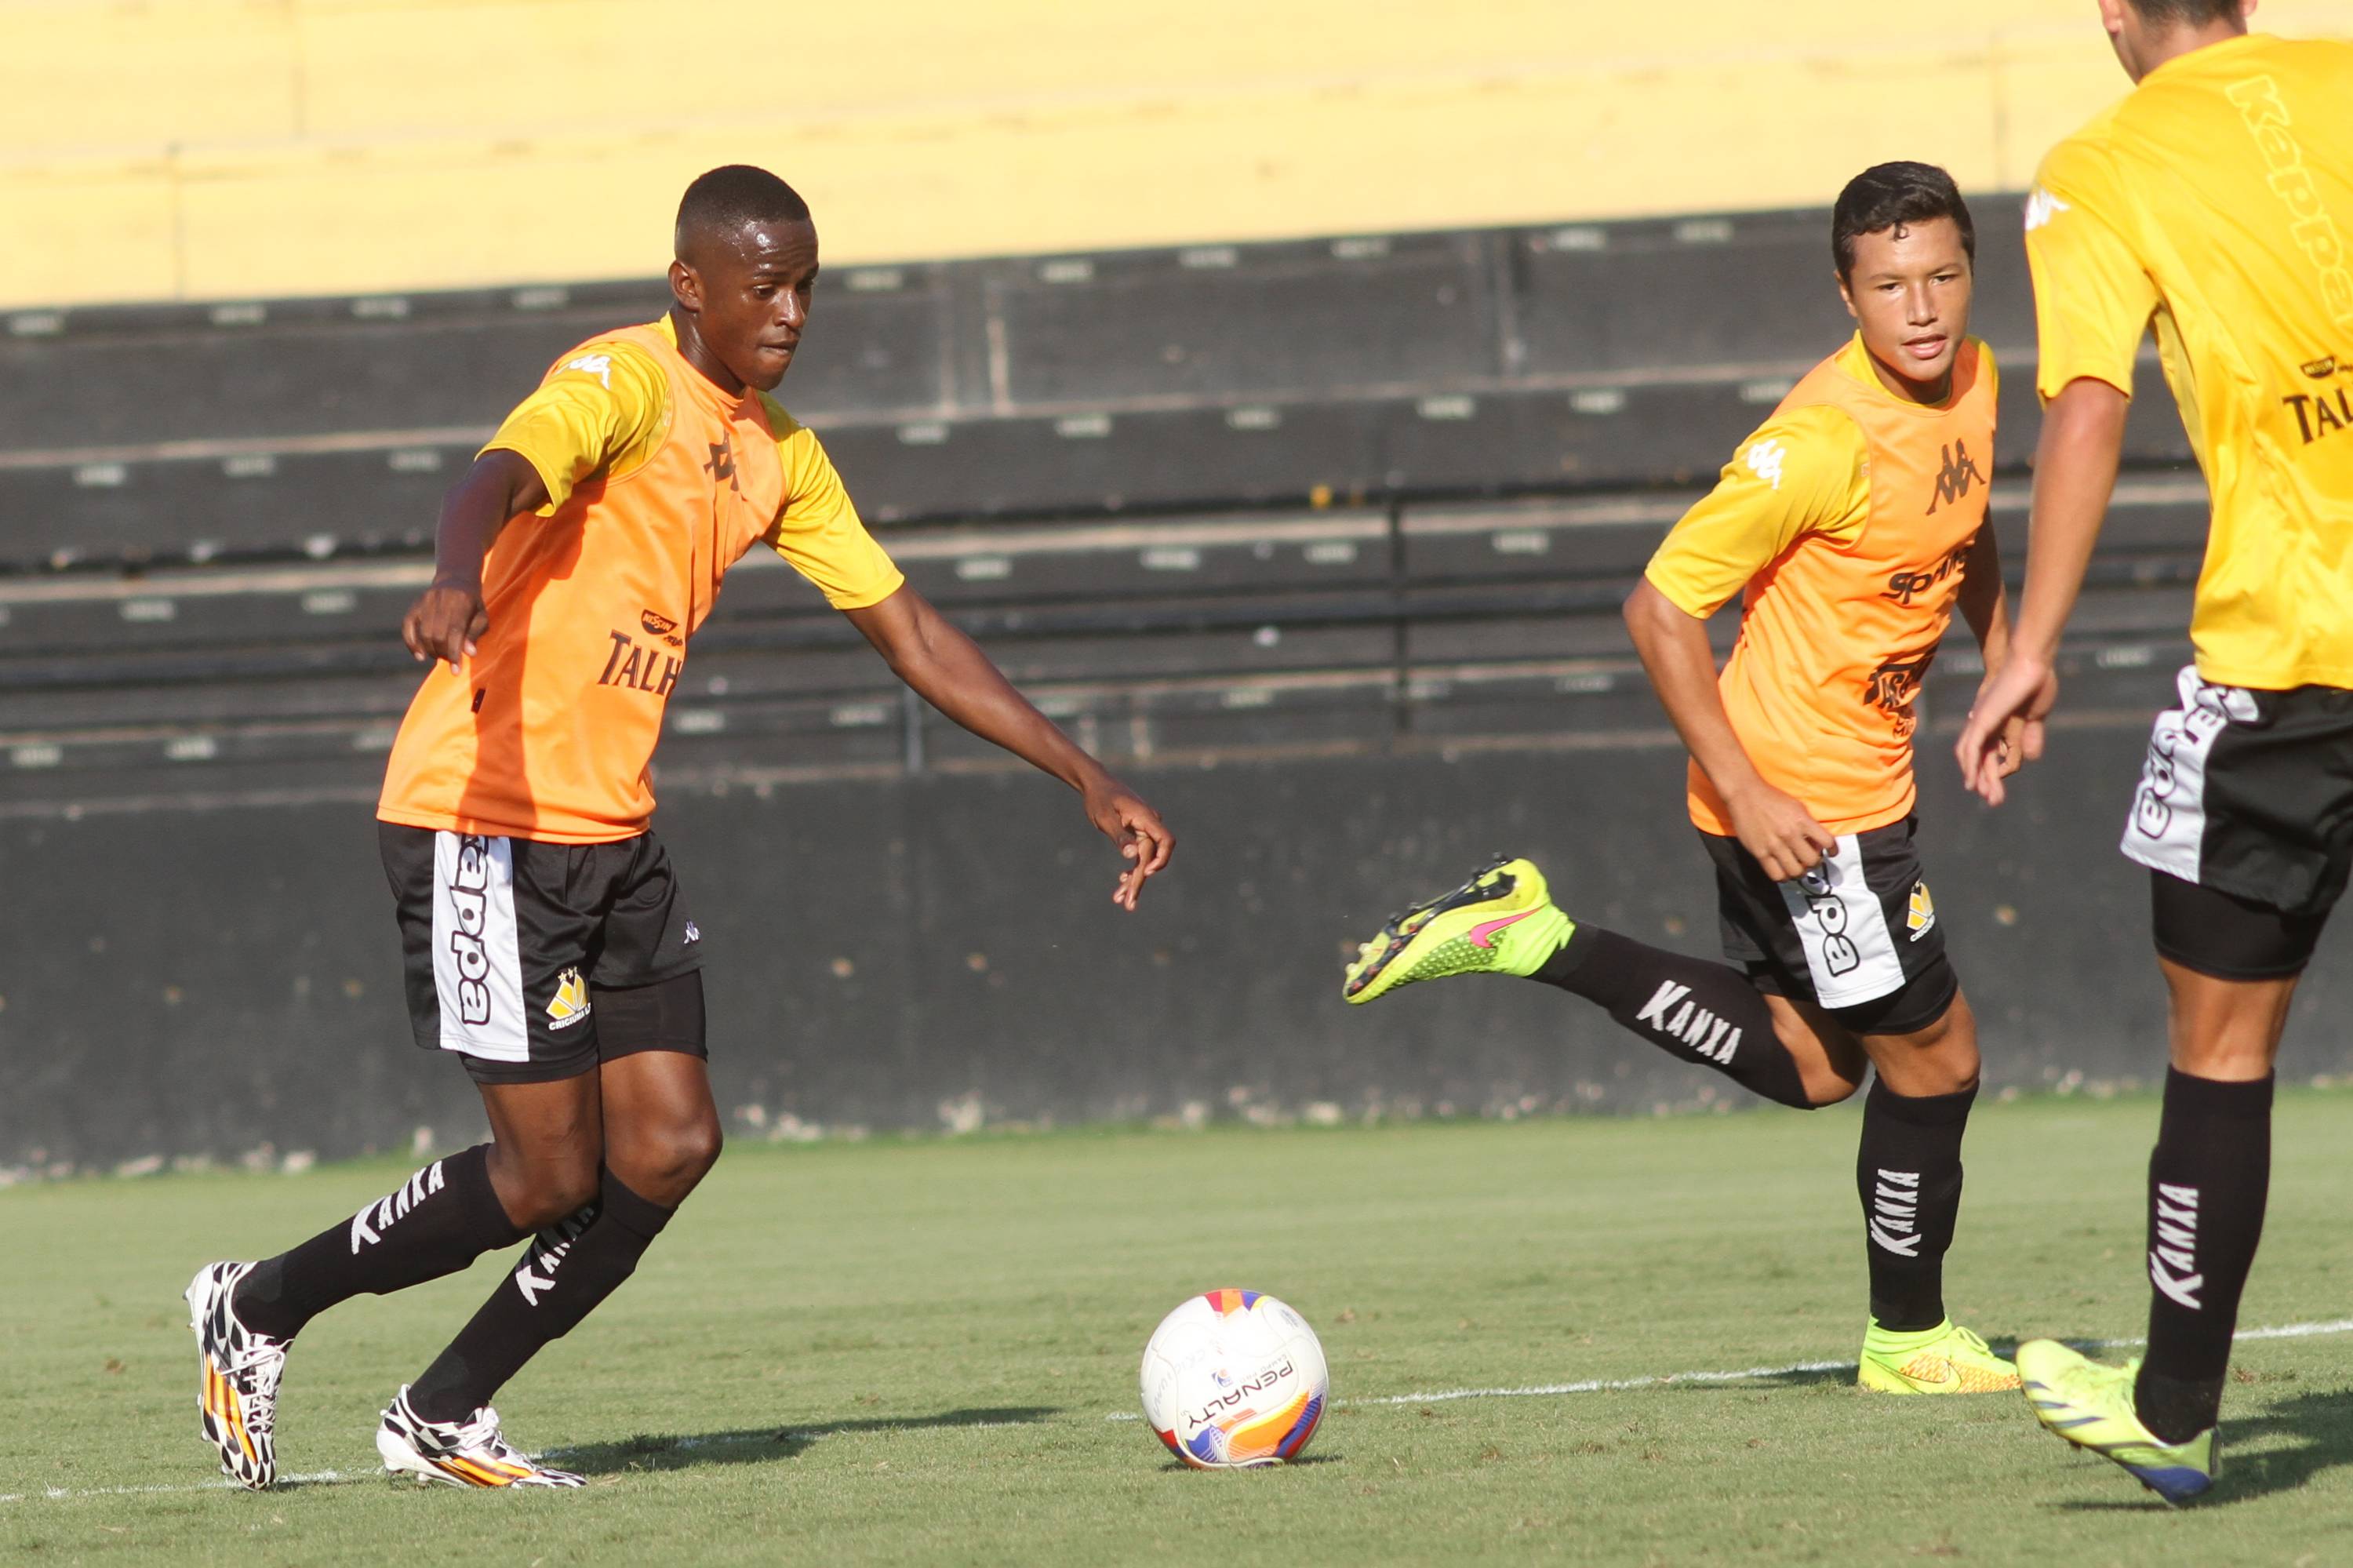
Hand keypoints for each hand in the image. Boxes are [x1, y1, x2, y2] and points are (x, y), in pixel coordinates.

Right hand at [402, 582, 487, 673]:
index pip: (455, 632)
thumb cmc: (472, 604)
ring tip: (439, 655)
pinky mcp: (415, 605)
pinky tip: (419, 655)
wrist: (456, 580)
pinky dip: (411, 644)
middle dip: (443, 653)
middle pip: (437, 635)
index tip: (456, 671)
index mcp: (461, 601)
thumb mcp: (481, 617)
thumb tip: (469, 653)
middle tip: (449, 659)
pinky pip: (407, 627)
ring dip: (430, 650)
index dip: (454, 653)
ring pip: (423, 633)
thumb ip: (475, 634)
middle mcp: (440, 599)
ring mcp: (425, 601)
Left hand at [1080, 773, 1172, 910]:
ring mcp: (1144, 831)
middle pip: (1151, 857)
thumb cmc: (1100, 798)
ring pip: (1145, 860)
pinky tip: (1121, 882)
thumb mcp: (1105, 817)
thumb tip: (1132, 855)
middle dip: (1140, 881)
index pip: (1165, 840)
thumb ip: (1120, 836)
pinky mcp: (1138, 835)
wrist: (1096, 785)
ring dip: (1134, 880)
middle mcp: (1149, 824)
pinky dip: (1131, 869)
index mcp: (1145, 817)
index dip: (1161, 859)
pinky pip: (1139, 856)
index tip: (1147, 873)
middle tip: (1128, 904)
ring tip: (1121, 901)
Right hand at [1723, 781, 1836, 883]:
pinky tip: (1783, 871)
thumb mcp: (1797, 806)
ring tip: (1797, 867)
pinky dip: (1783, 876)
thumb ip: (1808, 824)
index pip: (1827, 842)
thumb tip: (1816, 843)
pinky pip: (1776, 874)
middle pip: (1812, 861)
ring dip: (1799, 872)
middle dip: (1814, 863)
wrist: (1745, 795)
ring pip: (1795, 871)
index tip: (1831, 853)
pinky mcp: (1760, 852)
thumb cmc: (1771, 799)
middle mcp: (1789, 834)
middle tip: (1810, 860)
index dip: (1833, 850)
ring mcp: (1774, 845)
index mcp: (1802, 821)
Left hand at [1955, 654, 2058, 806]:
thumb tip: (2030, 756)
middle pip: (1979, 757)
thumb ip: (2029, 735)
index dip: (1992, 772)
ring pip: (1972, 756)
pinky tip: (1972, 780)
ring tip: (1985, 796)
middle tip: (1993, 801)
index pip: (1989, 753)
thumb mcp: (2034, 717)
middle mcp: (1984, 722)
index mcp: (1997, 723)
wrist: (2032, 662)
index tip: (1998, 790)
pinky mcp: (1982, 718)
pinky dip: (1969, 764)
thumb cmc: (2036, 684)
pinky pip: (1970, 746)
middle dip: (1985, 781)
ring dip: (1978, 777)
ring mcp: (1981, 719)